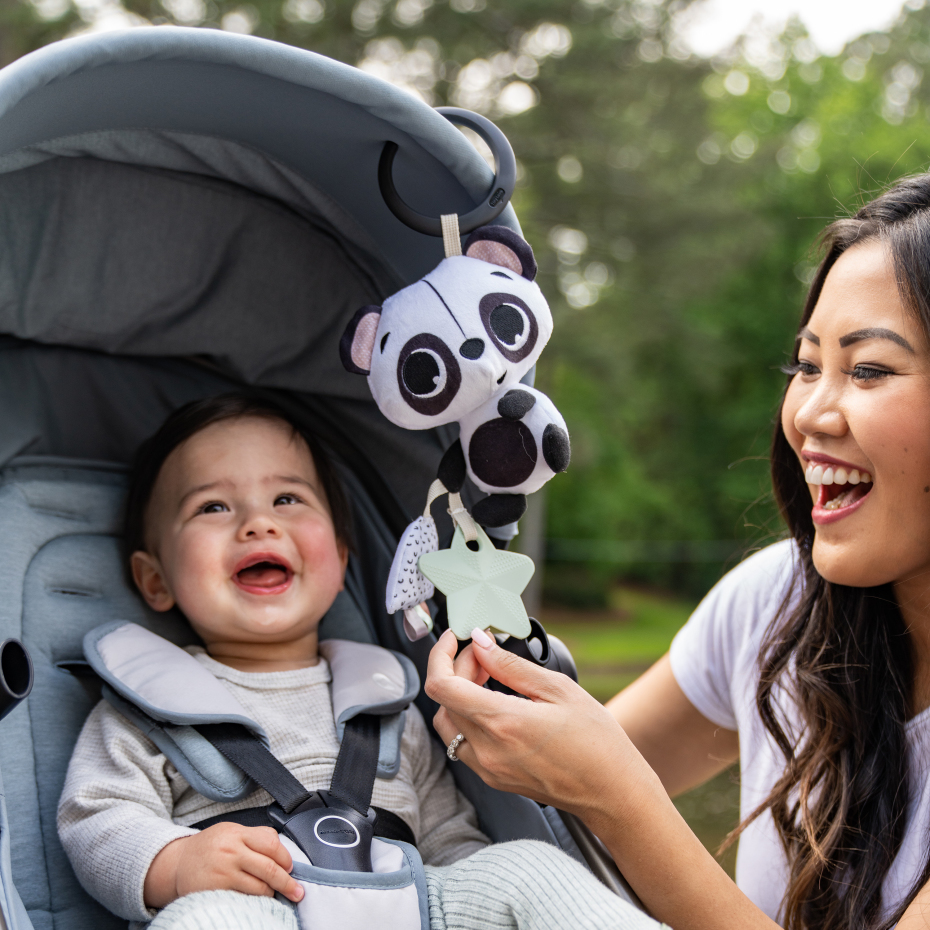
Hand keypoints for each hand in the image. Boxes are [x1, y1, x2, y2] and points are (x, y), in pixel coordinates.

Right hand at [144, 823, 303, 908]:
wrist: (176, 864)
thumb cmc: (209, 847)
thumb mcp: (231, 832)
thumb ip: (254, 838)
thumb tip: (283, 853)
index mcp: (237, 833)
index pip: (271, 843)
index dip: (285, 858)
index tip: (291, 867)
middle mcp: (231, 851)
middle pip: (270, 867)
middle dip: (287, 882)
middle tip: (297, 892)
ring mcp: (223, 872)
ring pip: (260, 887)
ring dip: (271, 893)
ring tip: (272, 894)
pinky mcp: (217, 891)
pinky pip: (245, 899)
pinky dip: (255, 902)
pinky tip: (258, 902)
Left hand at [425, 628, 655, 825]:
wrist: (612, 792)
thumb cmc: (596, 741)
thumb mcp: (558, 689)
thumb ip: (510, 664)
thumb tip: (481, 642)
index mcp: (503, 723)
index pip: (442, 686)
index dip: (440, 655)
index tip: (455, 638)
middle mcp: (488, 750)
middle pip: (445, 700)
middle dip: (458, 668)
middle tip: (486, 654)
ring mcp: (488, 769)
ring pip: (448, 723)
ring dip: (458, 694)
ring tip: (488, 676)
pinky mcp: (493, 779)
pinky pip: (463, 743)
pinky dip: (467, 716)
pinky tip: (493, 703)